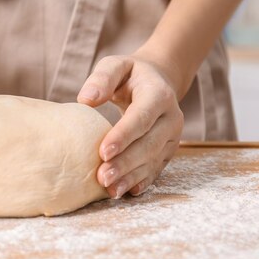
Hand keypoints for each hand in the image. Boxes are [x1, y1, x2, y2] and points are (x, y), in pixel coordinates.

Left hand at [77, 52, 183, 197]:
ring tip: (110, 190)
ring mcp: (172, 136)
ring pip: (153, 160)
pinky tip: (126, 192)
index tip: (103, 152)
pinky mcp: (168, 150)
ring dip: (131, 176)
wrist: (157, 80)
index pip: (141, 118)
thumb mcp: (115, 65)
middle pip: (148, 144)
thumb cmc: (130, 74)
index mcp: (159, 94)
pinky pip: (156, 168)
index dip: (124, 136)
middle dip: (125, 162)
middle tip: (102, 177)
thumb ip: (102, 78)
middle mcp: (171, 117)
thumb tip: (86, 99)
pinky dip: (141, 181)